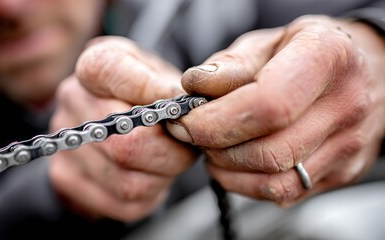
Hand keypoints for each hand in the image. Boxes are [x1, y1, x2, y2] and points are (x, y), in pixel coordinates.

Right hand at [48, 36, 197, 220]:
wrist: (121, 123)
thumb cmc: (149, 96)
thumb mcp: (162, 76)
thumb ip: (169, 86)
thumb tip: (180, 105)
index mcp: (94, 65)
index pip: (109, 71)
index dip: (150, 92)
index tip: (179, 105)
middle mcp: (72, 100)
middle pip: (125, 142)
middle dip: (170, 152)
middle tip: (186, 146)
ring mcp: (64, 141)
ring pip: (127, 180)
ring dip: (162, 176)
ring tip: (169, 160)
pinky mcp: (65, 177)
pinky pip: (123, 202)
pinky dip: (150, 194)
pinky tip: (152, 175)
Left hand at [167, 15, 384, 206]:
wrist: (361, 73)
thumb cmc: (309, 54)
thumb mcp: (269, 42)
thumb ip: (231, 65)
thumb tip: (194, 87)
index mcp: (327, 58)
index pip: (268, 104)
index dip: (216, 120)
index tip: (186, 120)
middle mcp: (345, 106)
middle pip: (268, 151)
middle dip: (214, 147)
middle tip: (191, 131)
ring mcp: (347, 145)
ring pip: (274, 181)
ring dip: (226, 169)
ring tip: (212, 145)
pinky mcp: (340, 172)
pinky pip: (284, 193)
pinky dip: (245, 183)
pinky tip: (234, 161)